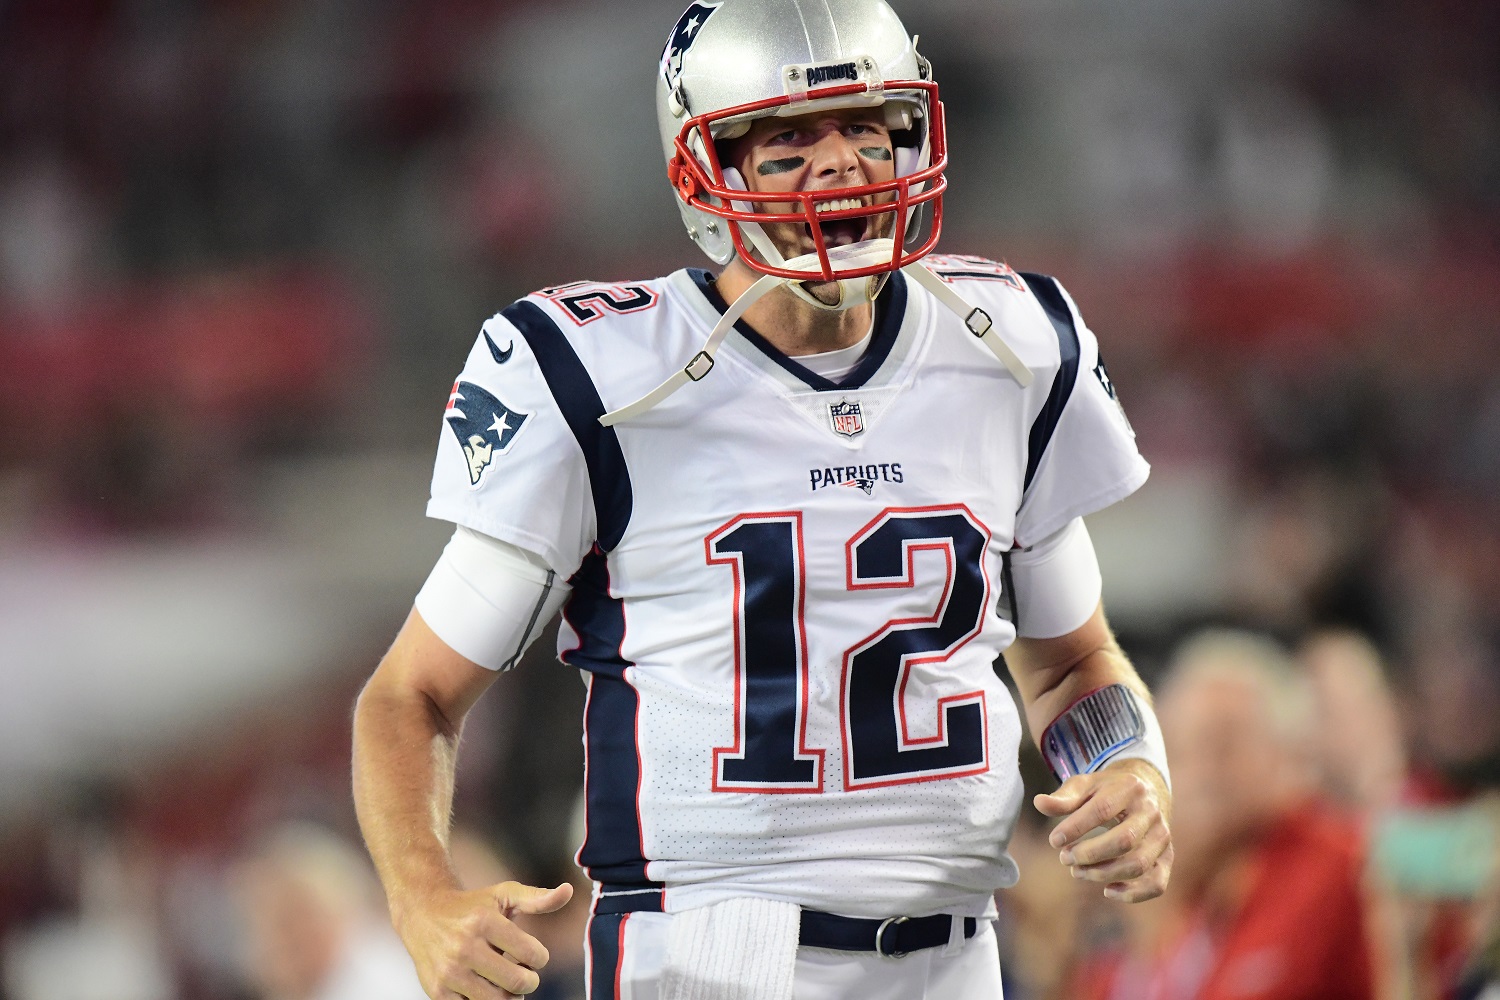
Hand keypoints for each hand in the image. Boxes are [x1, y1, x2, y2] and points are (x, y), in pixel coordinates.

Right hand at [395, 880, 573, 997]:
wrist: (422, 913)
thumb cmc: (472, 906)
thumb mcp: (504, 895)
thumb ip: (537, 898)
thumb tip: (569, 890)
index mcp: (485, 922)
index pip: (533, 956)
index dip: (539, 958)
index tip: (531, 954)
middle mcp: (465, 947)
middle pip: (518, 983)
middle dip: (528, 980)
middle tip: (521, 972)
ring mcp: (450, 972)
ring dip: (509, 996)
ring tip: (503, 981)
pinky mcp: (438, 992)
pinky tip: (482, 986)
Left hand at [1033, 758, 1172, 902]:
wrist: (1143, 792)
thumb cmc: (1106, 790)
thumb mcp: (1085, 785)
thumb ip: (1064, 797)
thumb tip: (1039, 803)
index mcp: (1130, 788)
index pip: (1103, 809)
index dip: (1077, 827)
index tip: (1054, 840)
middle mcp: (1152, 812)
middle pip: (1124, 840)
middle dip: (1090, 854)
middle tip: (1065, 858)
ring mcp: (1162, 836)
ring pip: (1139, 864)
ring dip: (1104, 874)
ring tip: (1076, 872)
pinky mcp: (1166, 857)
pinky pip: (1157, 883)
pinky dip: (1134, 893)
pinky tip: (1108, 891)